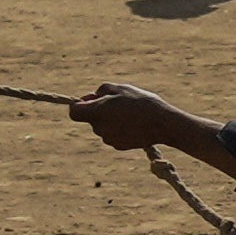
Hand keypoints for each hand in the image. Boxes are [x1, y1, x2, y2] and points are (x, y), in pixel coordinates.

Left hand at [70, 83, 212, 156]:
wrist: (161, 123)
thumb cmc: (140, 102)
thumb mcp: (120, 88)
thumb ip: (100, 91)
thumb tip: (90, 97)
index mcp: (96, 113)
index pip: (74, 112)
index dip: (79, 104)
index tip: (91, 99)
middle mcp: (99, 128)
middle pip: (91, 118)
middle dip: (99, 110)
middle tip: (118, 101)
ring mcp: (109, 139)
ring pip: (103, 126)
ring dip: (111, 119)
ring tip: (130, 111)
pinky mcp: (119, 146)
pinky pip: (113, 134)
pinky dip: (119, 129)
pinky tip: (134, 123)